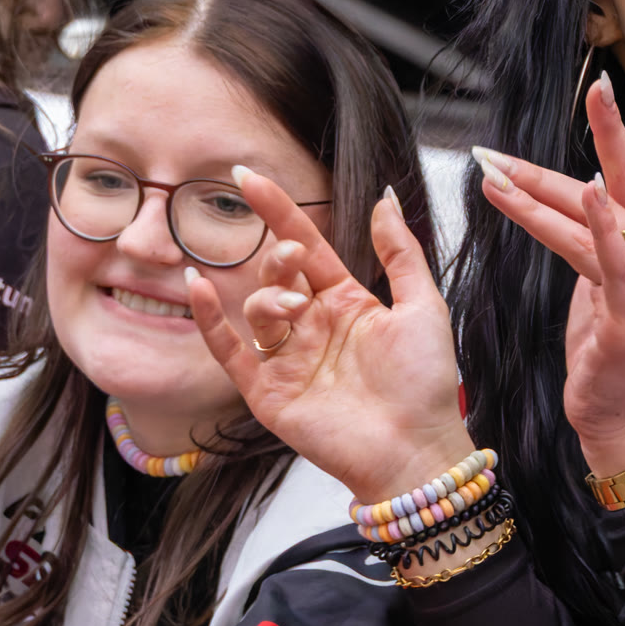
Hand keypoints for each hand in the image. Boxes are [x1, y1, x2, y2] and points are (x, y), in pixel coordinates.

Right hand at [188, 174, 473, 504]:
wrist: (416, 447)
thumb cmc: (425, 384)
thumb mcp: (422, 305)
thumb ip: (400, 252)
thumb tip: (384, 198)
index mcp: (346, 303)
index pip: (306, 245)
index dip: (279, 212)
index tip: (249, 178)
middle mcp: (312, 327)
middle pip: (278, 275)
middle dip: (280, 258)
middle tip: (295, 258)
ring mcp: (287, 359)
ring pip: (257, 309)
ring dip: (268, 297)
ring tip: (295, 308)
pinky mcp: (268, 392)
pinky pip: (229, 350)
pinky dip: (210, 320)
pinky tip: (199, 288)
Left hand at [473, 74, 624, 474]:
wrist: (621, 415)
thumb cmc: (613, 340)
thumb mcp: (614, 266)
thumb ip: (622, 207)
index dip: (614, 131)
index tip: (600, 88)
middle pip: (618, 187)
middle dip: (595, 139)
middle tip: (585, 95)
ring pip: (590, 224)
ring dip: (541, 193)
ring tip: (496, 170)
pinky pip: (611, 263)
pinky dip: (601, 224)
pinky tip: (591, 191)